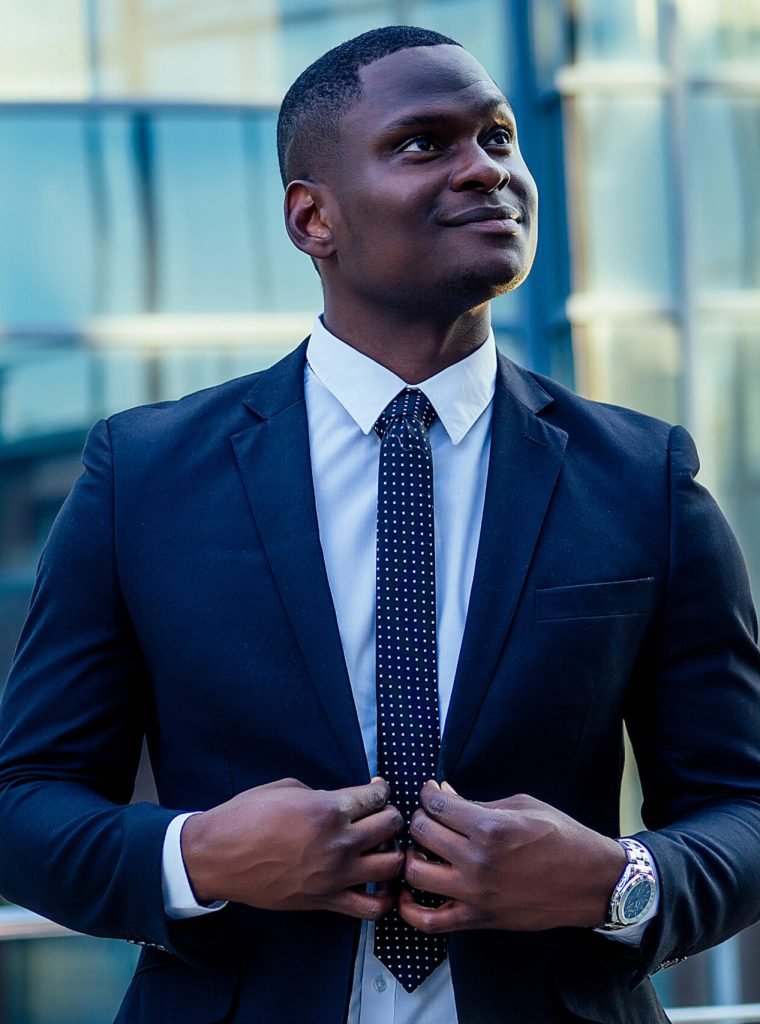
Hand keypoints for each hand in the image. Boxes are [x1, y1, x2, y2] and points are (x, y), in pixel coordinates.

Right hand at [181, 777, 403, 919]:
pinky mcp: (326, 901)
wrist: (219, 856)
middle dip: (391, 816)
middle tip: (380, 816)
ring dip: (393, 852)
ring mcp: (336, 875)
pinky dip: (384, 897)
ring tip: (382, 848)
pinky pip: (371, 908)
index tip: (377, 790)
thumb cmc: (247, 815)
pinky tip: (377, 884)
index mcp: (329, 808)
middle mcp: (339, 842)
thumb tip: (342, 802)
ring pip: (392, 865)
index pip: (377, 798)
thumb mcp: (287, 788)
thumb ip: (322, 794)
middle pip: (391, 826)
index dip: (381, 790)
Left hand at [399, 782, 626, 933]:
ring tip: (421, 850)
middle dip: (420, 818)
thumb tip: (445, 794)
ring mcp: (475, 894)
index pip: (436, 805)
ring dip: (411, 856)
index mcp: (490, 828)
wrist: (591, 881)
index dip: (428, 794)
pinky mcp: (479, 919)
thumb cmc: (562, 837)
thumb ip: (479, 802)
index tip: (430, 792)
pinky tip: (411, 893)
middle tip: (429, 816)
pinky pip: (430, 922)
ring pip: (415, 874)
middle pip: (421, 833)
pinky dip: (410, 910)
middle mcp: (478, 861)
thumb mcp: (522, 806)